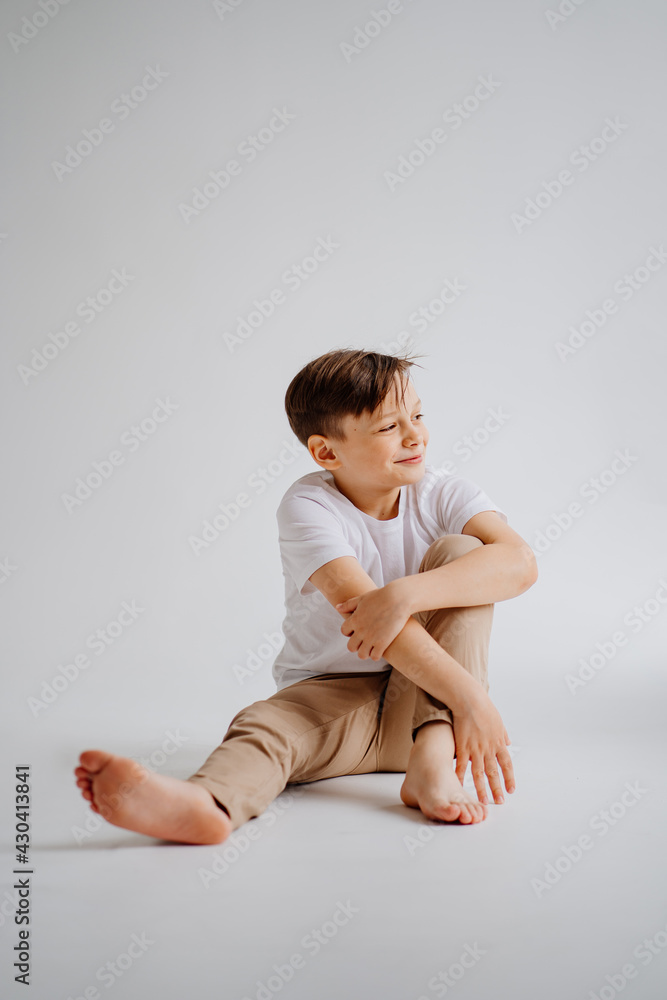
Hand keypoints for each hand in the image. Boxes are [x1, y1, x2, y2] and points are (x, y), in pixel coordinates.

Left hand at [335, 580, 411, 660]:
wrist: (398, 598)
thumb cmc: (381, 596)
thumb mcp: (362, 598)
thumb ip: (348, 604)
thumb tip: (337, 608)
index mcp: (354, 619)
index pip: (344, 631)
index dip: (349, 632)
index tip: (357, 631)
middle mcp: (360, 630)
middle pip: (351, 647)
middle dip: (356, 645)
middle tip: (364, 642)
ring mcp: (371, 638)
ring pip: (362, 655)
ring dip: (366, 652)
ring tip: (372, 648)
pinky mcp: (383, 643)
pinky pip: (375, 657)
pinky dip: (376, 655)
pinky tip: (381, 649)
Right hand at [451, 690, 514, 804]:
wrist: (470, 700)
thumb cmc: (484, 708)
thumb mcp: (499, 721)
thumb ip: (503, 734)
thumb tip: (508, 742)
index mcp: (499, 743)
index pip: (507, 765)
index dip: (509, 778)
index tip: (511, 790)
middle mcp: (489, 749)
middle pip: (494, 773)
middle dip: (497, 789)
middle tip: (499, 802)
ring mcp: (476, 749)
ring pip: (479, 773)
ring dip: (481, 789)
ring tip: (483, 801)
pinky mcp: (463, 747)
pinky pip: (462, 766)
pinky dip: (461, 777)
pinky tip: (460, 786)